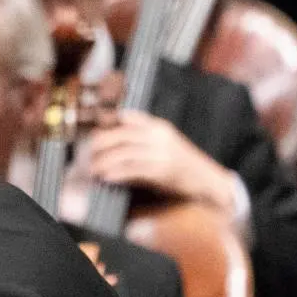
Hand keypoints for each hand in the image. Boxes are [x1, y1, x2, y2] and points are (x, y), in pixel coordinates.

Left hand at [87, 110, 238, 213]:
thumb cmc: (181, 164)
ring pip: (124, 152)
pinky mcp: (161, 170)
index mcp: (158, 126)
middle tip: (89, 152)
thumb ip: (142, 140)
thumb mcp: (164, 143)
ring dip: (105, 161)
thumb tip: (113, 145)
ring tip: (93, 169)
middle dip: (101, 143)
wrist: (207, 179)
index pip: (129, 117)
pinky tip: (107, 177)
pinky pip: (133, 169)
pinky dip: (117, 172)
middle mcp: (158, 136)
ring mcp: (161, 152)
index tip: (95, 127)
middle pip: (121, 134)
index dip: (109, 120)